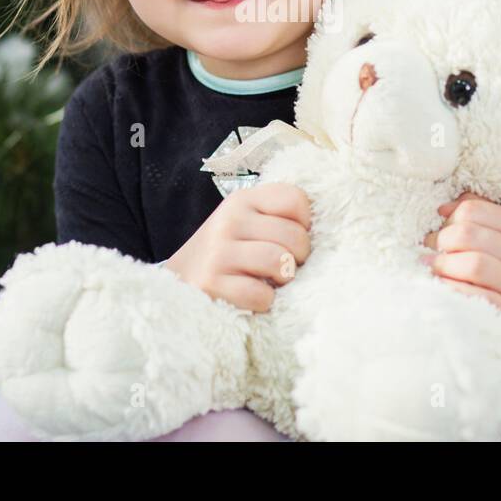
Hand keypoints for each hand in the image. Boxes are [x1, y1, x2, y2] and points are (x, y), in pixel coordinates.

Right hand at [163, 182, 311, 313]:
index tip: (292, 237)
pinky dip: (264, 301)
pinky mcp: (211, 284)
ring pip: (279, 261)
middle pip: (294, 235)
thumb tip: (321, 232)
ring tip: (273, 281)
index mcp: (243, 200)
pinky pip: (260, 295)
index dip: (305, 223)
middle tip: (285, 266)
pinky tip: (254, 297)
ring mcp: (218, 252)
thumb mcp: (245, 221)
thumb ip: (276, 216)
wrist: (179, 281)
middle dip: (298, 257)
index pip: (295, 199)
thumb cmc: (225, 252)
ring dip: (283, 278)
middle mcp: (229, 220)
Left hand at [421, 190, 500, 383]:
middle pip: (469, 235)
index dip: (449, 221)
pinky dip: (451, 289)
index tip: (439, 234)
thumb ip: (480, 218)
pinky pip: (476, 296)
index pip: (475, 210)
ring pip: (473, 264)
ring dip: (443, 266)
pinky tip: (442, 289)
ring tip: (433, 269)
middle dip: (442, 242)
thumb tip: (443, 208)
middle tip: (431, 253)